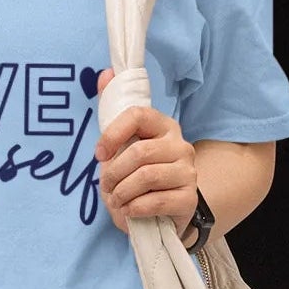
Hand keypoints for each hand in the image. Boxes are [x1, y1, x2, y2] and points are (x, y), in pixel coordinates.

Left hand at [93, 67, 201, 238]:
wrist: (160, 215)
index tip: (99, 154)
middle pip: (139, 152)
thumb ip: (112, 111)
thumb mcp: (120, 148)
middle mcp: (180, 145)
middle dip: (113, 173)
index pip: (138, 115)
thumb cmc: (136, 178)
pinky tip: (129, 210)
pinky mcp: (189, 198)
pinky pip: (156, 200)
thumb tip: (106, 73)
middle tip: (106, 186)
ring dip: (122, 192)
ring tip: (117, 200)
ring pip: (147, 176)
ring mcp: (188, 172)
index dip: (113, 135)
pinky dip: (134, 208)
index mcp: (163, 126)